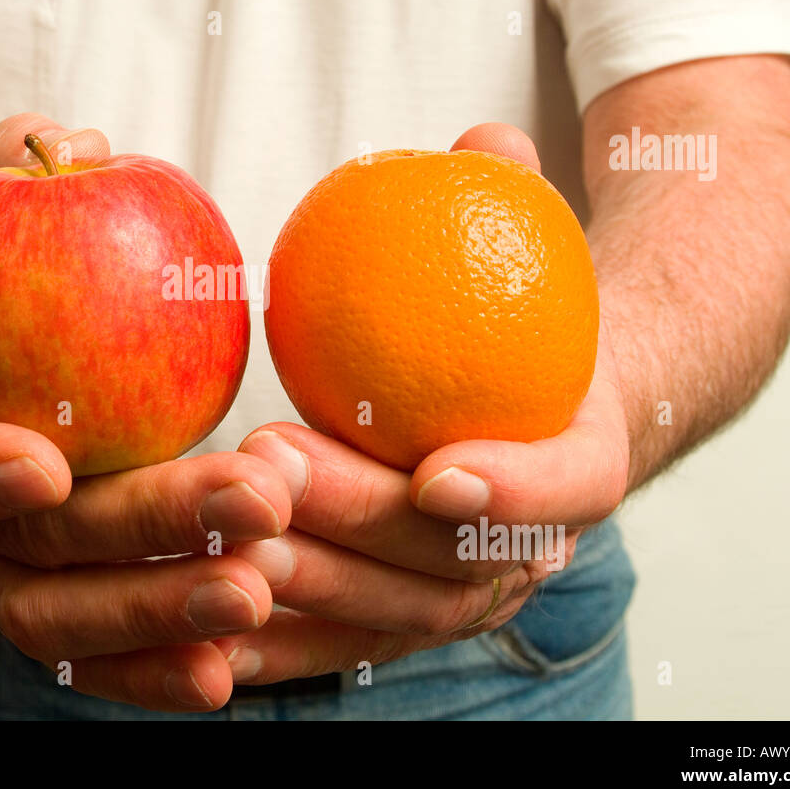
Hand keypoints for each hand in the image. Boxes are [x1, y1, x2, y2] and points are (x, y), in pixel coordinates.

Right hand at [0, 114, 292, 711]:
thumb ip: (12, 169)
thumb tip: (69, 143)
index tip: (45, 463)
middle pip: (32, 546)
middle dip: (143, 531)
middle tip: (250, 500)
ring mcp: (5, 577)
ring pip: (64, 620)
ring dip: (163, 610)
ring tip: (260, 586)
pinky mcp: (64, 609)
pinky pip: (104, 655)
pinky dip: (160, 663)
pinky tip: (233, 662)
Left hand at [212, 124, 631, 684]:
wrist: (534, 406)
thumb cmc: (519, 316)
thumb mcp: (532, 248)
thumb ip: (512, 198)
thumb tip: (480, 142)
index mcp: (583, 462)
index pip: (570, 486)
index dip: (517, 492)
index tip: (440, 473)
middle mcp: (535, 548)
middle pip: (458, 563)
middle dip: (361, 523)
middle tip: (272, 463)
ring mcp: (466, 592)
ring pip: (395, 616)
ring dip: (309, 585)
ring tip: (222, 534)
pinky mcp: (402, 616)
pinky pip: (344, 643)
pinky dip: (283, 645)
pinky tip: (206, 627)